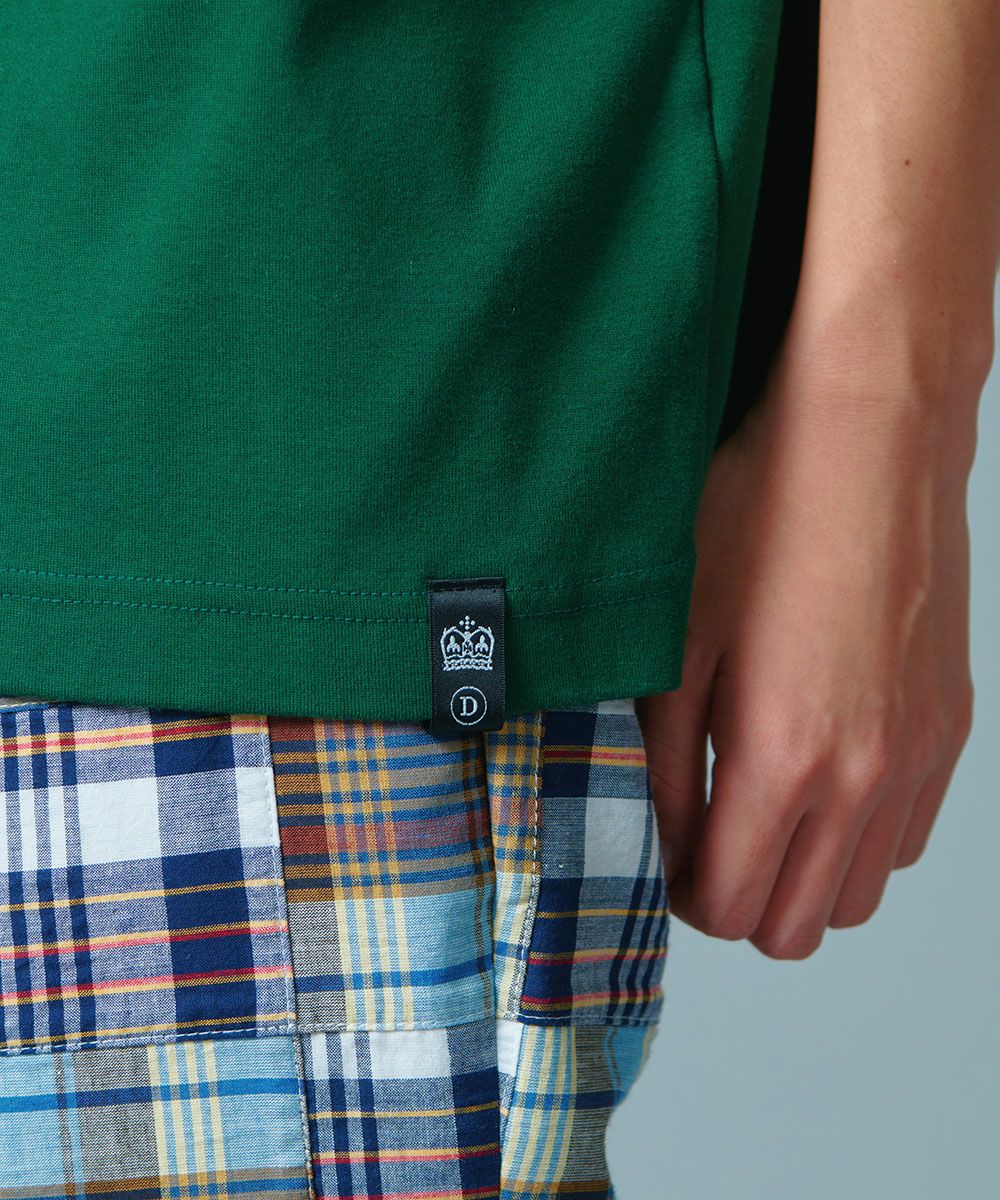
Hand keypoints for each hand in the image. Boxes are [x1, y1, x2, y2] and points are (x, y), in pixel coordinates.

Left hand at [638, 319, 986, 959]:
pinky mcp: (949, 725)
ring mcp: (919, 754)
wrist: (869, 437)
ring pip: (859, 893)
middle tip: (705, 836)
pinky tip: (820, 771)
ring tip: (761, 805)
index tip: (666, 851)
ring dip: (802, 875)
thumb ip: (663, 761)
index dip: (686, 894)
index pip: (732, 907)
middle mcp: (866, 775)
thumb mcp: (675, 641)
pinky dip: (858, 836)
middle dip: (741, 900)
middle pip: (800, 927)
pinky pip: (906, 836)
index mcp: (785, 758)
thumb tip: (662, 836)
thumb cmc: (761, 520)